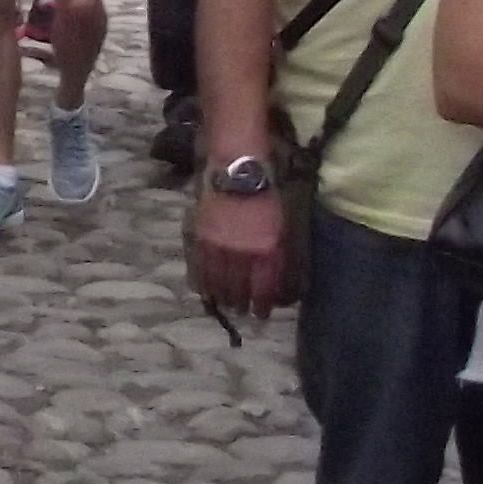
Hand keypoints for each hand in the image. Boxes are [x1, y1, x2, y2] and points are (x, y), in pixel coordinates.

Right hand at [187, 183, 289, 321]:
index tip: (261, 314)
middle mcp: (241, 255)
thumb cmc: (267, 196)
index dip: (261, 306)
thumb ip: (281, 256)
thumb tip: (282, 281)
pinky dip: (201, 283)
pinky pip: (198, 269)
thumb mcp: (284, 227)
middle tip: (242, 311)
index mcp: (265, 252)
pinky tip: (204, 290)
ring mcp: (217, 248)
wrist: (238, 169)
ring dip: (222, 297)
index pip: (263, 291)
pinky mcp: (200, 238)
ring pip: (217, 284)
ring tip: (225, 304)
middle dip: (241, 305)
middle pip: (238, 292)